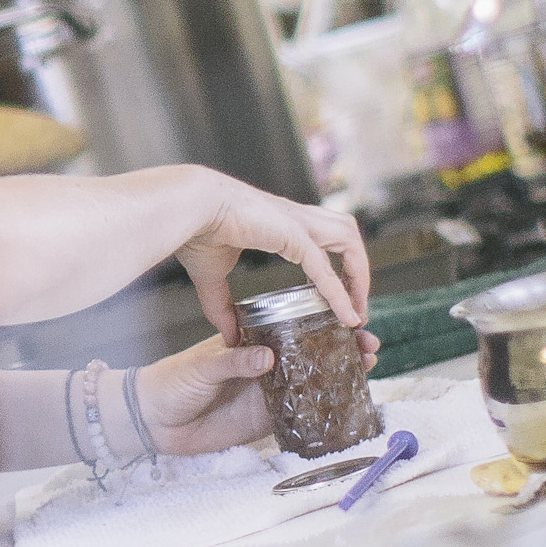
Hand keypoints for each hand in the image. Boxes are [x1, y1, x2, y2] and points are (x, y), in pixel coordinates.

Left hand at [129, 326, 378, 457]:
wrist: (152, 422)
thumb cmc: (170, 383)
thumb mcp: (201, 367)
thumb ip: (233, 363)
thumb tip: (266, 357)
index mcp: (249, 341)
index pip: (291, 326)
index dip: (320, 320)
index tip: (346, 316)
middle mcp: (264, 363)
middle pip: (312, 350)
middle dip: (343, 345)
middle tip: (369, 343)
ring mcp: (268, 391)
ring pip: (313, 380)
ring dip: (341, 373)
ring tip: (368, 365)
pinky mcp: (265, 419)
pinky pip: (301, 412)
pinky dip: (324, 407)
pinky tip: (346, 400)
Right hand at [174, 175, 370, 339]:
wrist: (187, 210)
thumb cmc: (195, 232)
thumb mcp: (211, 277)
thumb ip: (221, 307)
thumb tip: (228, 336)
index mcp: (281, 222)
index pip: (323, 237)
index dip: (335, 266)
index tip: (337, 300)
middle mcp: (296, 218)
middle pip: (346, 233)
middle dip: (357, 268)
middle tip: (356, 306)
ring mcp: (298, 224)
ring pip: (349, 241)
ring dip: (358, 275)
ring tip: (357, 309)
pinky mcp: (293, 235)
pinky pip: (326, 268)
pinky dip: (340, 293)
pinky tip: (347, 315)